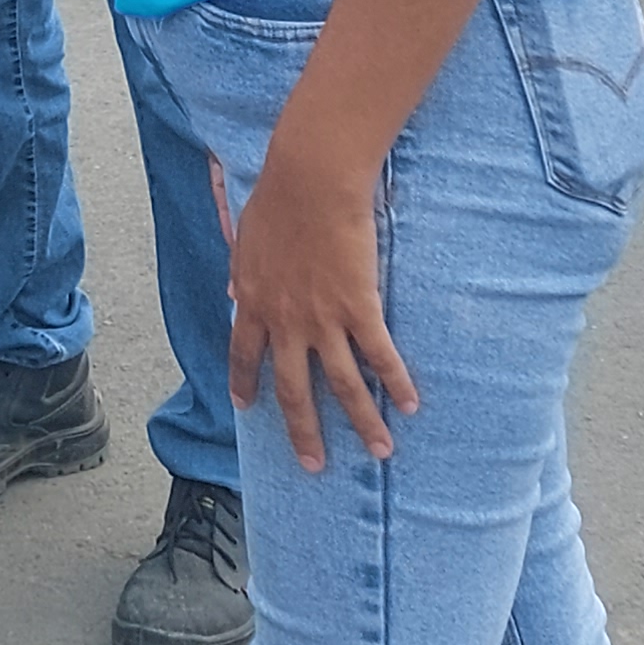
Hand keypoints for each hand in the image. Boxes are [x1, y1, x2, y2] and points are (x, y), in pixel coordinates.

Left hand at [220, 133, 417, 474]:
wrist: (310, 180)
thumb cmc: (277, 199)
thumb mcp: (246, 240)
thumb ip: (242, 273)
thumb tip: (234, 293)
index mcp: (253, 301)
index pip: (244, 354)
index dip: (246, 384)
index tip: (246, 409)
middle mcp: (285, 320)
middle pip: (293, 389)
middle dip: (304, 431)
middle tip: (313, 464)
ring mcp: (322, 318)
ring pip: (342, 385)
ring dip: (362, 423)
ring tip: (380, 451)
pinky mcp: (358, 307)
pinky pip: (380, 355)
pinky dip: (396, 383)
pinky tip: (410, 405)